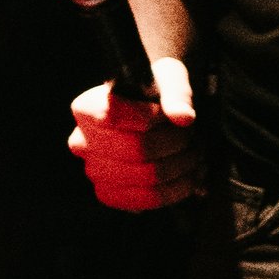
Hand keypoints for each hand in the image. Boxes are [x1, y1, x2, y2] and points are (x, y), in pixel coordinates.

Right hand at [69, 55, 202, 208]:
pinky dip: (177, 189)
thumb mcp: (168, 77)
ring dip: (183, 167)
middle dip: (177, 143)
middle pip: (137, 150)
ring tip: (197, 154)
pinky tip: (191, 176)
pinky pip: (146, 200)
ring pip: (147, 178)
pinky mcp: (111, 194)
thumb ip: (176, 93)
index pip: (115, 117)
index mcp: (85, 109)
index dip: (153, 117)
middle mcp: (82, 142)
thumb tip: (184, 117)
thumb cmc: (157, 90)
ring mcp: (94, 172)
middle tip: (196, 136)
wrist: (154, 112)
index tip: (173, 113)